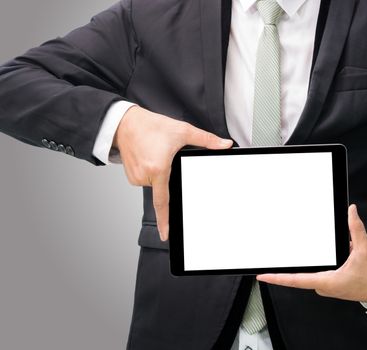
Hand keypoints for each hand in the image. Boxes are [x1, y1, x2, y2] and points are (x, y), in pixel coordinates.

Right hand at [113, 106, 232, 240]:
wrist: (125, 123)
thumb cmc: (151, 126)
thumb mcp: (182, 131)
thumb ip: (206, 140)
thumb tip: (225, 145)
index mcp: (158, 169)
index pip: (163, 202)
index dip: (165, 220)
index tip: (166, 234)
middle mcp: (145, 176)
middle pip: (164, 186)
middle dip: (169, 173)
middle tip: (164, 154)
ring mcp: (136, 178)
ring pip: (156, 183)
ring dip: (160, 171)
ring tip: (156, 152)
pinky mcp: (130, 177)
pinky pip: (146, 179)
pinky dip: (151, 170)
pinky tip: (149, 156)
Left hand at [257, 204, 366, 303]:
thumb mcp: (364, 250)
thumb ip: (355, 229)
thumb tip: (351, 212)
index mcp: (328, 281)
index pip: (296, 280)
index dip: (278, 278)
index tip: (263, 275)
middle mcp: (324, 286)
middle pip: (300, 275)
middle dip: (292, 265)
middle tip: (273, 260)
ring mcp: (326, 287)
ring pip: (310, 272)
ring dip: (311, 262)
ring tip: (319, 253)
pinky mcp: (330, 285)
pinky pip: (318, 273)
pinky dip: (320, 263)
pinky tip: (333, 256)